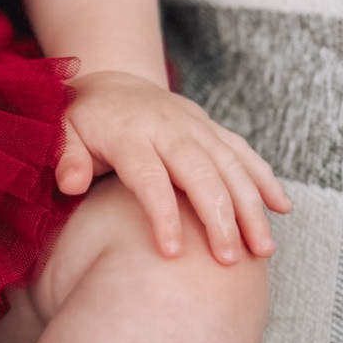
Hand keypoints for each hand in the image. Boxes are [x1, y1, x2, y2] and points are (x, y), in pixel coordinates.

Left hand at [57, 70, 289, 265]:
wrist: (111, 82)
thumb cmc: (82, 119)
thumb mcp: (60, 130)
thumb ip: (65, 155)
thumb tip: (71, 183)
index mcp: (129, 132)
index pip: (149, 175)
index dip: (162, 213)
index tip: (171, 253)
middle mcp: (169, 127)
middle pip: (200, 171)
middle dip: (219, 216)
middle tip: (230, 260)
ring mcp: (195, 125)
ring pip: (230, 164)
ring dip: (251, 205)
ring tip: (263, 249)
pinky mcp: (211, 128)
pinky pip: (243, 152)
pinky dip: (264, 177)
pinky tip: (282, 207)